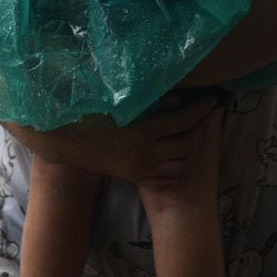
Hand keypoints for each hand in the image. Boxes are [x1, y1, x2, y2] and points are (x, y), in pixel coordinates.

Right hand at [0, 94, 218, 183]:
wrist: (63, 142)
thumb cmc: (87, 113)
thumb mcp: (118, 102)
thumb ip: (150, 101)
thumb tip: (177, 99)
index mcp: (142, 132)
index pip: (184, 120)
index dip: (202, 110)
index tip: (212, 100)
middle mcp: (145, 154)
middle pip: (188, 143)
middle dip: (201, 128)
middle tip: (204, 114)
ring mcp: (140, 169)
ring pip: (181, 163)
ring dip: (192, 148)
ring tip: (195, 132)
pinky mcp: (133, 177)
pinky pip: (166, 177)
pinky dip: (178, 166)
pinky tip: (179, 153)